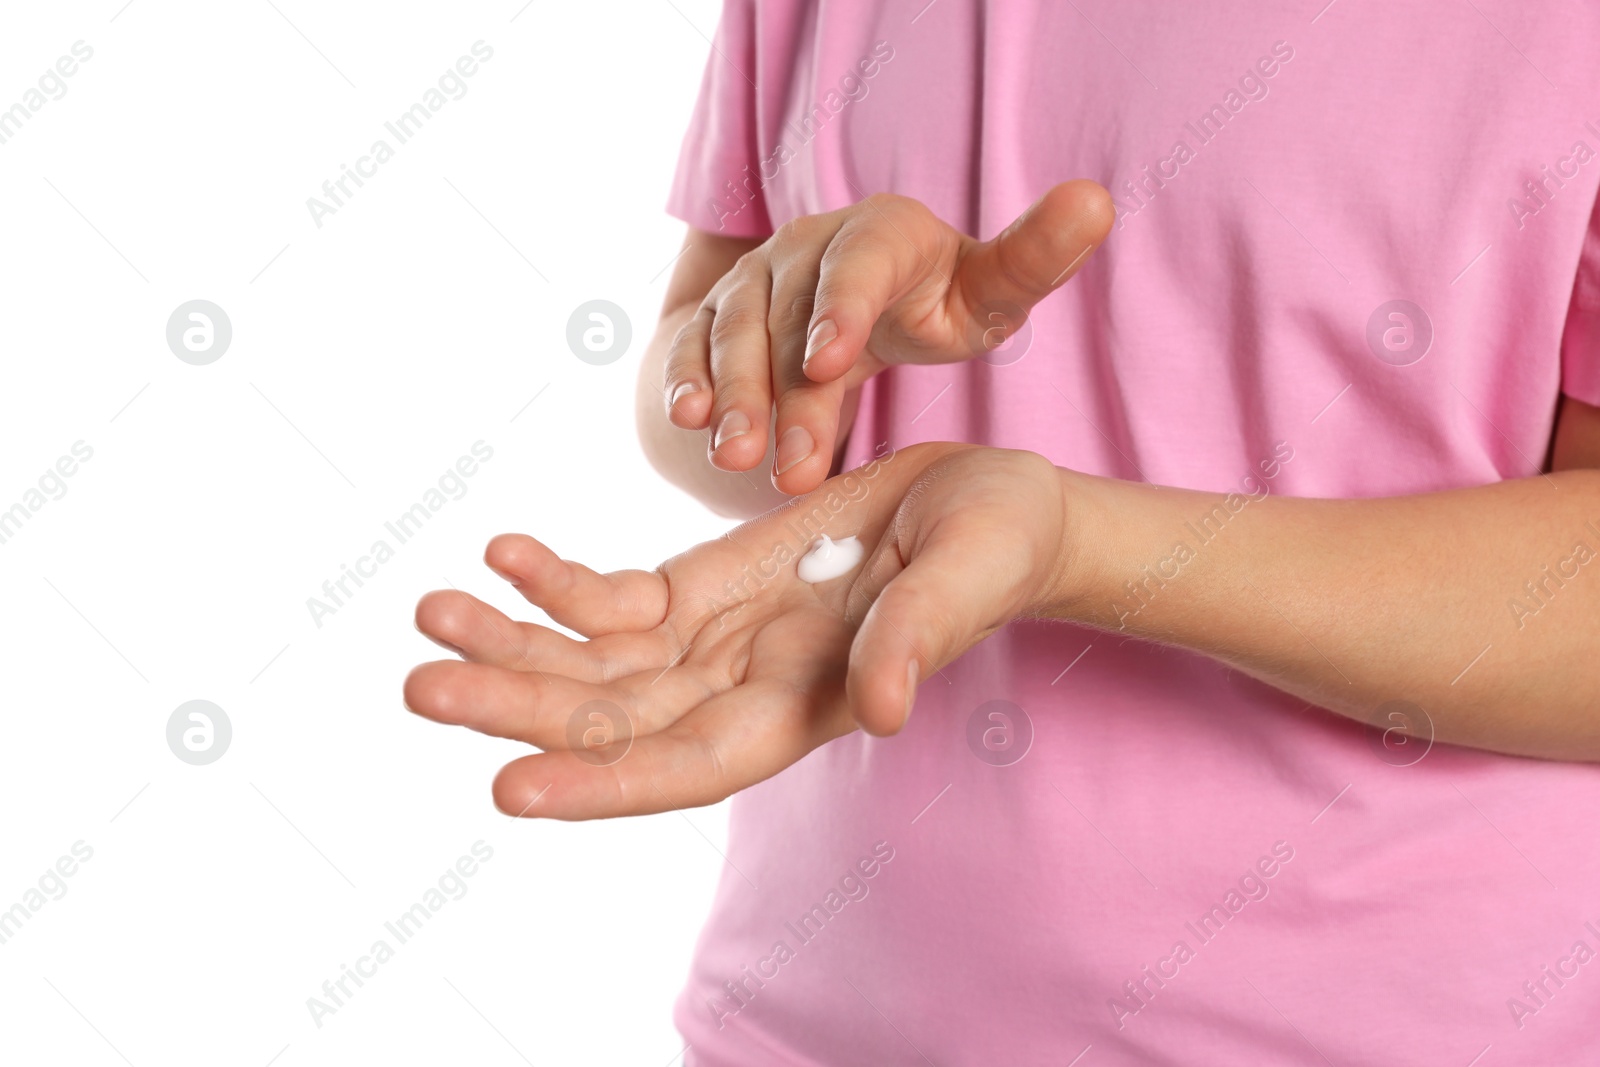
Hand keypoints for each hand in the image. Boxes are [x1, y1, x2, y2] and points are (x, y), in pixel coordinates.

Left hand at [403, 442, 1075, 819]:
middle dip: (518, 703)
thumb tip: (883, 711)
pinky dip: (559, 578)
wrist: (987, 503)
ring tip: (430, 612)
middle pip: (611, 715)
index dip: (601, 782)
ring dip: (514, 640)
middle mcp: (740, 689)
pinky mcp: (703, 584)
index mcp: (799, 708)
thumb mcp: (962, 580)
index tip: (510, 787)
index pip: (684, 766)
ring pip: (595, 658)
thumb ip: (917, 640)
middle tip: (425, 684)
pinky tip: (503, 552)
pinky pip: (616, 595)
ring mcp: (715, 638)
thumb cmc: (993, 547)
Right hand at [662, 183, 1113, 494]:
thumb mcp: (991, 289)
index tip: (830, 361)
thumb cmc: (938, 301)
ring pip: (735, 333)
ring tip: (736, 457)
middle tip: (787, 462)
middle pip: (789, 314)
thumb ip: (1035, 257)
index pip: (860, 262)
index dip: (841, 308)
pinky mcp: (720, 315)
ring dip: (732, 395)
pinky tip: (690, 420)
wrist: (866, 305)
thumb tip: (1096, 200)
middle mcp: (810, 245)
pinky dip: (688, 379)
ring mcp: (759, 278)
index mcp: (884, 232)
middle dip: (785, 391)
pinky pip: (695, 343)